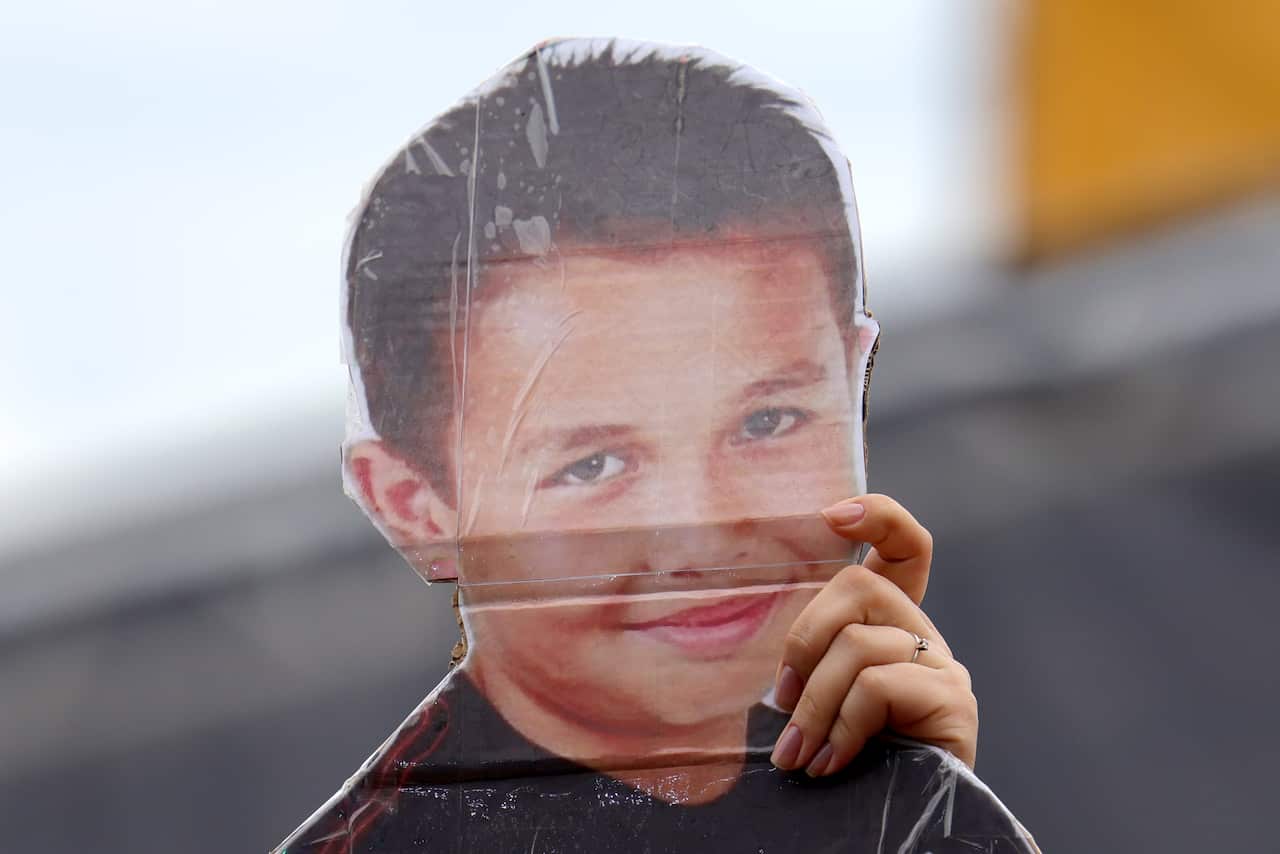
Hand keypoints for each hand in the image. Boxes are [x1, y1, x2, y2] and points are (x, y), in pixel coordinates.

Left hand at [769, 494, 976, 775]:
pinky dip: (841, 726)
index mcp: (892, 625)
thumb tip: (770, 676)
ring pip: (859, 645)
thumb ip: (812, 667)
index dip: (878, 517)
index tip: (831, 515)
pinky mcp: (953, 702)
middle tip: (782, 701)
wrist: (901, 828)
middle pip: (862, 586)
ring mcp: (945, 667)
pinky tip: (832, 762)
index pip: (904, 547)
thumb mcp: (822, 702)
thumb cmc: (852, 762)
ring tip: (798, 753)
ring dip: (814, 704)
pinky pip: (876, 685)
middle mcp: (924, 635)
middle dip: (805, 639)